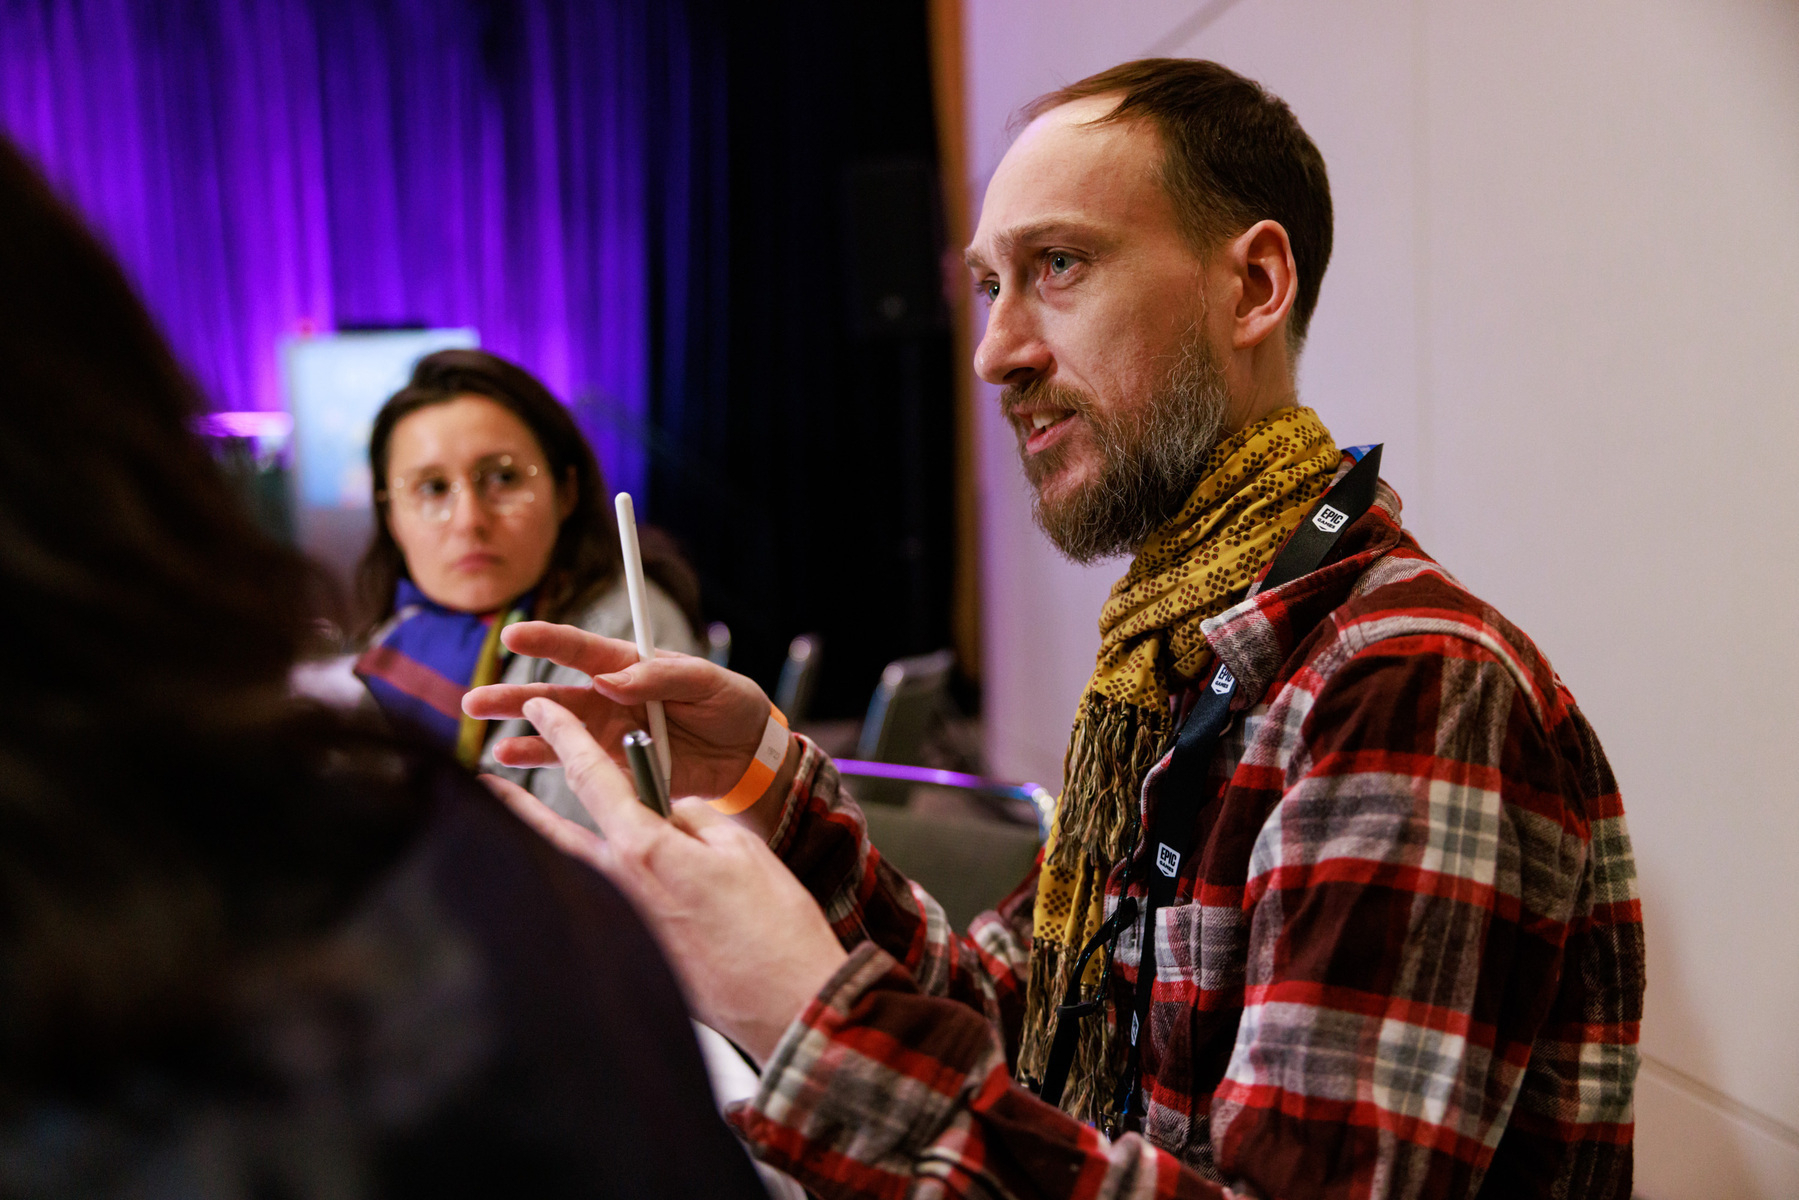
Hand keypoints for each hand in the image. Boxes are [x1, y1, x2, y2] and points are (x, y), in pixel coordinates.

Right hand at [463, 622, 779, 800]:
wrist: (750, 753)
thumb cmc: (731, 703)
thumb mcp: (707, 681)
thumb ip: (661, 678)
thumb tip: (611, 681)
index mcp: (630, 666)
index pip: (582, 650)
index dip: (547, 641)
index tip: (513, 634)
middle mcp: (610, 699)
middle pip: (554, 696)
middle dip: (513, 697)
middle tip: (474, 700)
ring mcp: (610, 736)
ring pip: (557, 734)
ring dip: (522, 736)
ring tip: (485, 740)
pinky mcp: (621, 770)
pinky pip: (581, 770)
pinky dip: (549, 768)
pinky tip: (515, 763)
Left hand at [486, 696, 847, 1062]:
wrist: (787, 1006)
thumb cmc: (775, 928)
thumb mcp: (739, 848)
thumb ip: (692, 820)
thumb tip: (668, 814)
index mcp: (644, 849)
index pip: (592, 776)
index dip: (565, 734)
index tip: (542, 707)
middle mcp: (619, 889)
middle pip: (553, 833)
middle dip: (518, 804)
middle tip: (486, 782)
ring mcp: (623, 927)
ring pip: (572, 871)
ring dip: (545, 842)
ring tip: (518, 824)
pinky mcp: (637, 956)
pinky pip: (600, 905)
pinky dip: (583, 882)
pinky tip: (583, 878)